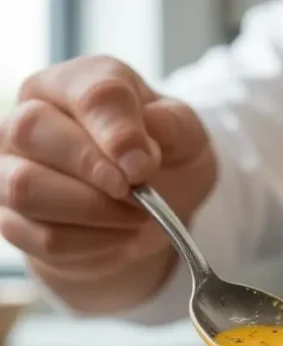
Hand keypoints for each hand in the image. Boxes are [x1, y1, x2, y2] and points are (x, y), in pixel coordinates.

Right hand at [0, 55, 215, 283]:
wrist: (152, 206)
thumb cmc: (162, 155)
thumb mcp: (185, 134)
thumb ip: (172, 127)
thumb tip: (139, 148)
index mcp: (75, 83)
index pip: (89, 93)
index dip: (117, 130)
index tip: (144, 164)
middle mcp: (29, 117)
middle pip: (32, 131)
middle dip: (94, 170)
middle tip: (138, 192)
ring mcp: (11, 168)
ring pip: (26, 187)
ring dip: (93, 211)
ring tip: (135, 215)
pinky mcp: (14, 219)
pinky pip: (43, 236)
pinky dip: (92, 244)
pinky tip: (118, 235)